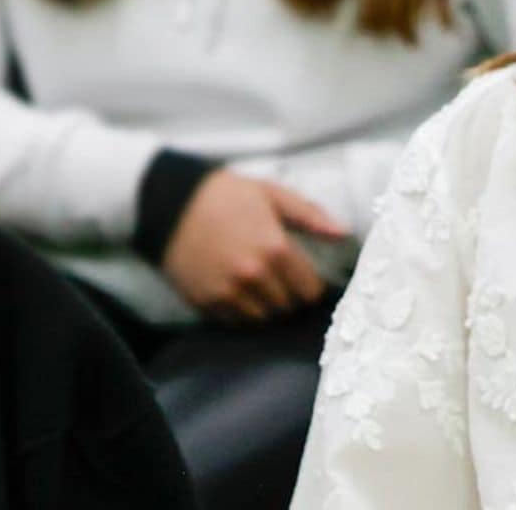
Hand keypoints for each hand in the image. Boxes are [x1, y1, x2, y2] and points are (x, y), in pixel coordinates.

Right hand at [161, 171, 348, 322]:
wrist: (172, 202)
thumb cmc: (228, 195)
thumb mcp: (274, 195)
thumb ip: (311, 216)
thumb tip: (343, 233)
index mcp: (275, 248)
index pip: (309, 291)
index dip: (309, 285)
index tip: (302, 276)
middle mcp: (253, 275)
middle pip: (287, 307)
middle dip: (288, 294)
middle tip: (277, 277)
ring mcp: (227, 291)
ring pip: (262, 318)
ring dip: (264, 305)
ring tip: (257, 283)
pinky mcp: (205, 302)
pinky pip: (235, 321)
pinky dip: (240, 310)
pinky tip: (236, 288)